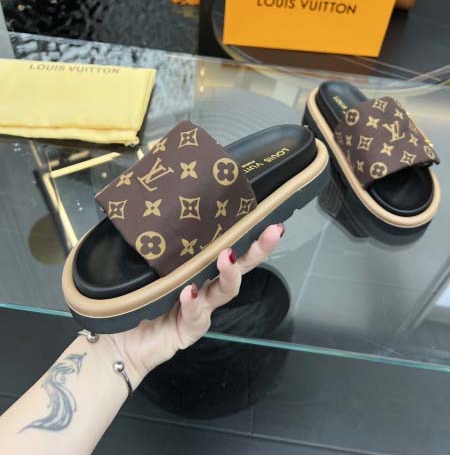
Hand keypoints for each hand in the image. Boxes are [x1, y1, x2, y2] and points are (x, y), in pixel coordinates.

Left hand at [107, 224, 283, 387]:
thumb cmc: (132, 297)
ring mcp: (201, 310)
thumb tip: (160, 208)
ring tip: (227, 257)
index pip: (226, 247)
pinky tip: (189, 293)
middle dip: (258, 250)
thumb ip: (156, 245)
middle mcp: (205, 287)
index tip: (266, 215)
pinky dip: (193, 303)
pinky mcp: (189, 331)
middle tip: (272, 232)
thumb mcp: (143, 265)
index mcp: (197, 268)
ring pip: (224, 291)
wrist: (117, 342)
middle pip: (240, 267)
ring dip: (229, 273)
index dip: (246, 232)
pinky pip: (196, 316)